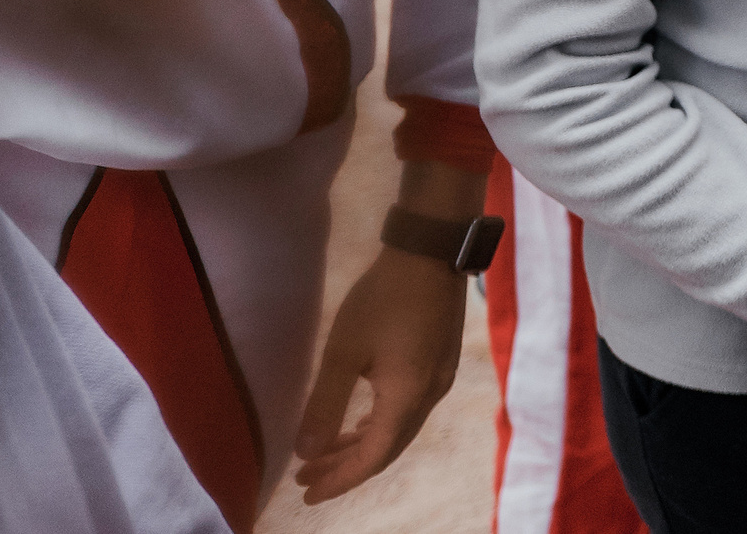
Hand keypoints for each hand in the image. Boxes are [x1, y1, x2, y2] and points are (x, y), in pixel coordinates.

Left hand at [292, 245, 466, 501]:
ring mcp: (440, 379)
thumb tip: (305, 453)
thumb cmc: (384, 299)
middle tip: (306, 477)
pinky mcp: (441, 363)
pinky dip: (380, 425)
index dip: (340, 479)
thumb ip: (325, 404)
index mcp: (407, 398)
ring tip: (326, 452)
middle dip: (346, 466)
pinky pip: (409, 410)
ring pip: (399, 429)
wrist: (431, 253)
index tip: (307, 493)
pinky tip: (363, 420)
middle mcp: (429, 395)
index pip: (373, 457)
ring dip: (362, 444)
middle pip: (388, 448)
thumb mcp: (344, 352)